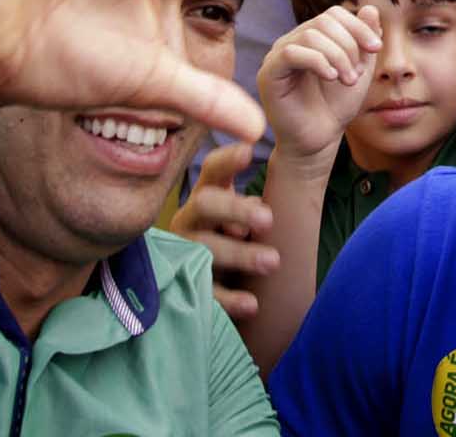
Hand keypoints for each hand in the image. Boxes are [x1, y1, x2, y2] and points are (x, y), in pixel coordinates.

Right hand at [167, 140, 279, 320]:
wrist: (206, 285)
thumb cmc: (233, 239)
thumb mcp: (242, 218)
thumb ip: (251, 208)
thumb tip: (260, 211)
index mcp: (207, 196)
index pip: (213, 170)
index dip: (228, 160)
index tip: (250, 152)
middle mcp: (190, 220)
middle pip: (205, 204)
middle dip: (235, 210)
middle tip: (268, 220)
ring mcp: (183, 253)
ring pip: (205, 249)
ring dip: (240, 255)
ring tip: (273, 262)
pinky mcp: (183, 287)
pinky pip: (205, 293)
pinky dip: (229, 300)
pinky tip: (252, 304)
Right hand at [258, 3, 381, 159]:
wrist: (319, 140)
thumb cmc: (336, 106)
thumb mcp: (359, 69)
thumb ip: (364, 40)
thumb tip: (370, 8)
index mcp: (312, 37)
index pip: (334, 14)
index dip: (358, 26)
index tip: (376, 48)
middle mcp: (292, 41)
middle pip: (324, 21)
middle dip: (349, 45)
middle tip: (357, 73)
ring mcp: (278, 55)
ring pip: (310, 35)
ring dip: (337, 56)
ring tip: (347, 80)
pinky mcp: (269, 73)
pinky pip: (291, 53)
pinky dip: (317, 61)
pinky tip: (331, 77)